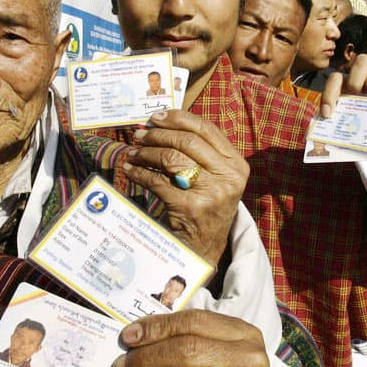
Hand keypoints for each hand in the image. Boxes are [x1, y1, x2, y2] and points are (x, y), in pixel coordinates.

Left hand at [111, 309, 270, 366]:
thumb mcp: (220, 352)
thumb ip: (191, 341)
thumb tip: (141, 338)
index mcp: (244, 333)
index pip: (194, 320)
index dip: (157, 326)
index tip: (129, 335)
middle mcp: (249, 357)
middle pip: (187, 348)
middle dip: (147, 357)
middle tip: (122, 366)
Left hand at [123, 110, 249, 264]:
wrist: (204, 249)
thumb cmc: (205, 207)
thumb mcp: (215, 178)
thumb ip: (200, 152)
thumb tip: (161, 122)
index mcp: (236, 165)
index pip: (207, 129)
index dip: (178, 118)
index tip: (156, 117)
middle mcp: (228, 177)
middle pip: (187, 141)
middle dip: (158, 135)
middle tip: (139, 135)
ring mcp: (211, 193)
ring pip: (171, 158)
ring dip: (146, 152)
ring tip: (133, 152)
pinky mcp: (189, 208)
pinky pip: (157, 181)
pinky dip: (139, 173)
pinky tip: (130, 170)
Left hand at [322, 54, 366, 190]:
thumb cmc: (366, 127)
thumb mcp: (350, 122)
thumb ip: (339, 120)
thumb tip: (321, 133)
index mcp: (352, 82)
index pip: (337, 78)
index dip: (329, 93)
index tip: (328, 115)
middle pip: (362, 60)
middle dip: (355, 79)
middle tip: (356, 97)